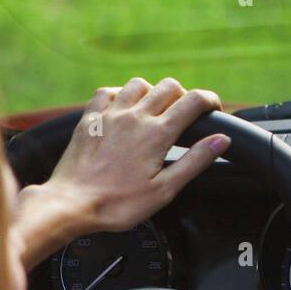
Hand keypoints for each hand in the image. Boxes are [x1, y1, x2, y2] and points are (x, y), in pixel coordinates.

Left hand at [13, 78, 229, 268]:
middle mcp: (135, 117)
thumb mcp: (164, 190)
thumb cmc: (117, 203)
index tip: (213, 110)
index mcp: (157, 133)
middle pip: (169, 86)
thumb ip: (195, 161)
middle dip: (184, 96)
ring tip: (155, 111)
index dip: (210, 100)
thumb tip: (221, 140)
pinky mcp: (90, 119)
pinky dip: (120, 94)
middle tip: (185, 116)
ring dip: (152, 93)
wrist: (69, 205)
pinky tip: (123, 109)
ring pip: (139, 84)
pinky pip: (107, 92)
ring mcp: (110, 115)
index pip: (193, 100)